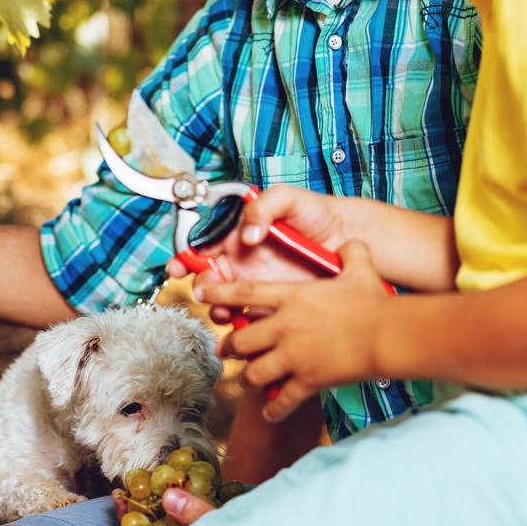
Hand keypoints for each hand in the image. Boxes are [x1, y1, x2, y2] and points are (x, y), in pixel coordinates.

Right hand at [167, 184, 347, 315]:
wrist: (348, 239)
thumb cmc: (316, 214)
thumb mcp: (288, 199)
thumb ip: (262, 207)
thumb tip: (246, 234)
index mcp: (239, 236)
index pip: (204, 247)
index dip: (185, 258)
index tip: (178, 266)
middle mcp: (244, 263)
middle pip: (208, 281)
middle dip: (201, 288)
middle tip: (205, 290)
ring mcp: (258, 286)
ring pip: (225, 304)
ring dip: (218, 310)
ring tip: (226, 311)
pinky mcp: (274, 306)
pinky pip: (251, 320)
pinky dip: (243, 326)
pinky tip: (249, 323)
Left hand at [196, 240, 390, 421]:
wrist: (386, 335)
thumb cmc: (372, 300)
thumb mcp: (360, 267)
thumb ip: (349, 253)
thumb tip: (350, 243)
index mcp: (291, 297)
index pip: (244, 293)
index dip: (217, 293)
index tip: (200, 293)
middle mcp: (285, 327)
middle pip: (240, 340)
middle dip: (229, 346)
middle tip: (227, 348)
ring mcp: (294, 356)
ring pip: (254, 372)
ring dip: (248, 377)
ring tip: (249, 378)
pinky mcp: (307, 381)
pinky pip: (281, 401)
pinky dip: (273, 409)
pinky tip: (271, 412)